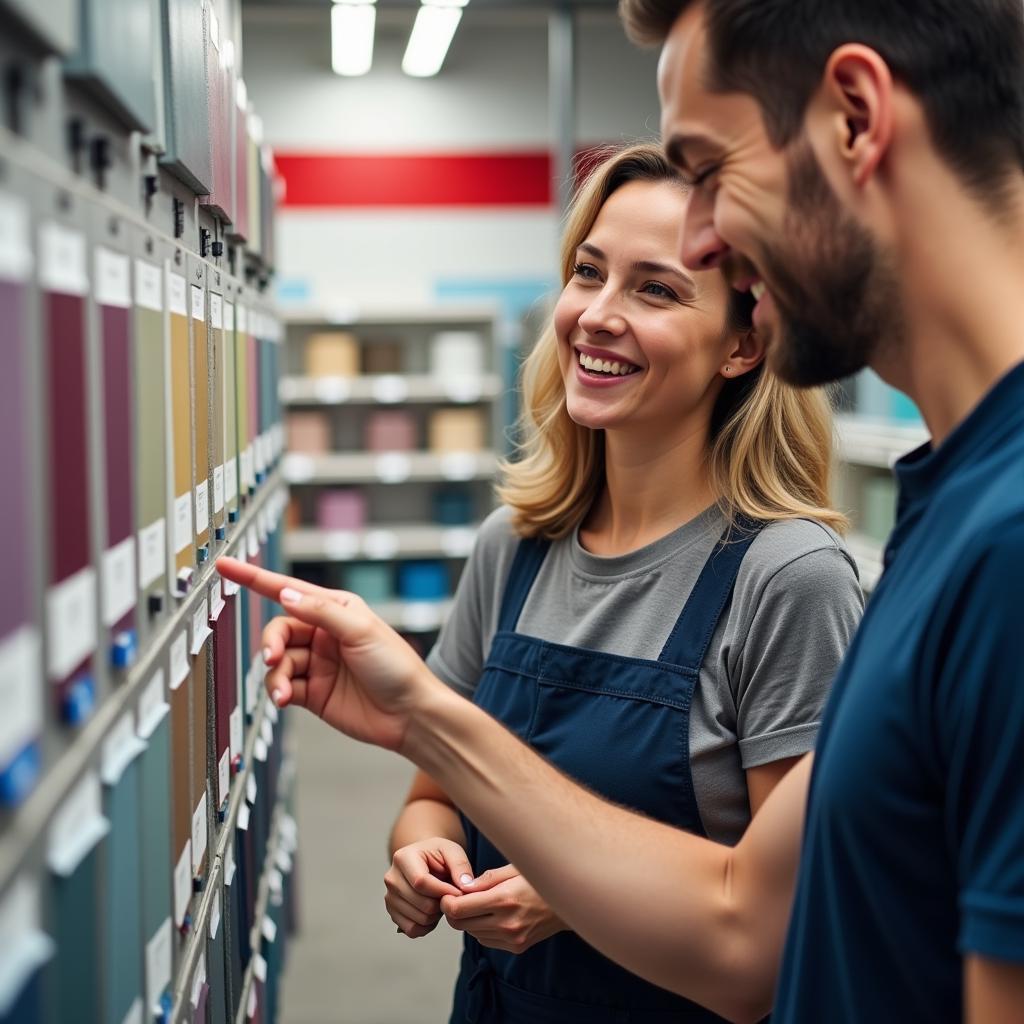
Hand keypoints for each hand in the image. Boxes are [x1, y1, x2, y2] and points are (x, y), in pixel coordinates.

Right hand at [216, 557, 443, 751]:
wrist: (409, 715)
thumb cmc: (396, 667)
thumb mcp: (361, 631)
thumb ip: (320, 612)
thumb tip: (285, 594)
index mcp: (336, 609)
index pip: (289, 589)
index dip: (255, 578)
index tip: (227, 566)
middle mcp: (323, 634)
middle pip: (279, 630)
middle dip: (271, 642)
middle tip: (273, 656)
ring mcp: (317, 663)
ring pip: (278, 661)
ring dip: (275, 674)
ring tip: (283, 690)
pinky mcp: (312, 692)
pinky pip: (282, 685)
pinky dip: (278, 690)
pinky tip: (284, 698)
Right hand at [385, 838, 473, 938]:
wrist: (424, 861)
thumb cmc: (438, 855)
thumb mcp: (452, 851)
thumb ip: (461, 865)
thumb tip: (465, 887)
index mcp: (403, 858)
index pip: (421, 882)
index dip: (444, 891)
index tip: (458, 891)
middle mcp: (391, 878)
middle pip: (422, 904)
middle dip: (442, 904)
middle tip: (450, 895)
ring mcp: (389, 897)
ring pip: (419, 919)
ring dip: (436, 915)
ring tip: (441, 901)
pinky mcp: (392, 913)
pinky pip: (412, 930)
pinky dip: (426, 926)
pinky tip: (433, 912)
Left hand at [441, 864, 565, 953]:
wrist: (569, 902)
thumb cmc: (540, 878)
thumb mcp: (515, 868)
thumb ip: (487, 879)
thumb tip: (462, 887)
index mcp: (503, 899)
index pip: (458, 909)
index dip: (447, 901)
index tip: (447, 893)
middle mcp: (506, 923)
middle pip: (461, 924)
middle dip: (454, 911)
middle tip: (457, 898)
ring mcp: (512, 938)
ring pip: (472, 933)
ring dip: (468, 920)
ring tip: (477, 905)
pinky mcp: (516, 947)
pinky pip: (486, 941)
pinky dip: (482, 929)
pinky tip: (492, 916)